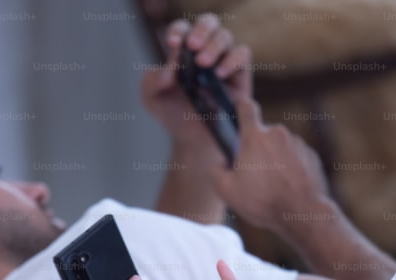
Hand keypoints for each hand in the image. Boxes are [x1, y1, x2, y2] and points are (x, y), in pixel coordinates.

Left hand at [141, 14, 251, 157]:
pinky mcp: (240, 74)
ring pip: (225, 36)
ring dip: (214, 46)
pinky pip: (243, 54)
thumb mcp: (152, 100)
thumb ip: (152, 80)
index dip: (178, 31)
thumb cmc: (173, 115)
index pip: (182, 29)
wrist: (193, 141)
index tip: (173, 43)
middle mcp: (204, 51)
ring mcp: (224, 60)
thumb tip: (170, 67)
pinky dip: (232, 59)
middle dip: (200, 30)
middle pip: (208, 23)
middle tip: (192, 46)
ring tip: (202, 64)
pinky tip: (219, 74)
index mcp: (182, 50)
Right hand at [210, 98, 330, 231]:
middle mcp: (278, 134)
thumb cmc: (263, 202)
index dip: (240, 107)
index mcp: (255, 137)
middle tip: (253, 174)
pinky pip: (296, 157)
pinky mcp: (312, 156)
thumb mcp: (226, 191)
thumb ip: (216, 171)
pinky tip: (287, 187)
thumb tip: (220, 164)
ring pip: (280, 147)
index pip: (246, 107)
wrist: (302, 214)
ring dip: (275, 160)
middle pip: (262, 135)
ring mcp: (298, 144)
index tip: (238, 111)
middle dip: (257, 150)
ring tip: (272, 185)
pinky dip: (290, 168)